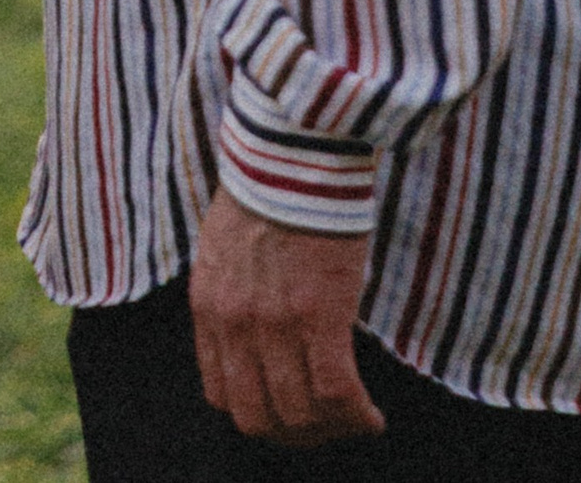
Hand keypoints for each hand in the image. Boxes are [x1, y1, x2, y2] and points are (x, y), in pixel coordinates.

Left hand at [190, 191, 383, 445]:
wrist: (292, 147)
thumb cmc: (267, 187)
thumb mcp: (223, 247)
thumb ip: (230, 296)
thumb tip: (251, 338)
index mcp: (209, 305)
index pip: (222, 395)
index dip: (259, 415)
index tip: (289, 412)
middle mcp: (235, 322)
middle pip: (258, 418)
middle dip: (294, 434)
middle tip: (326, 426)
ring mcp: (275, 321)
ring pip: (300, 413)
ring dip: (331, 428)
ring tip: (355, 418)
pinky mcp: (319, 313)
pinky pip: (336, 392)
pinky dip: (356, 415)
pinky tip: (372, 415)